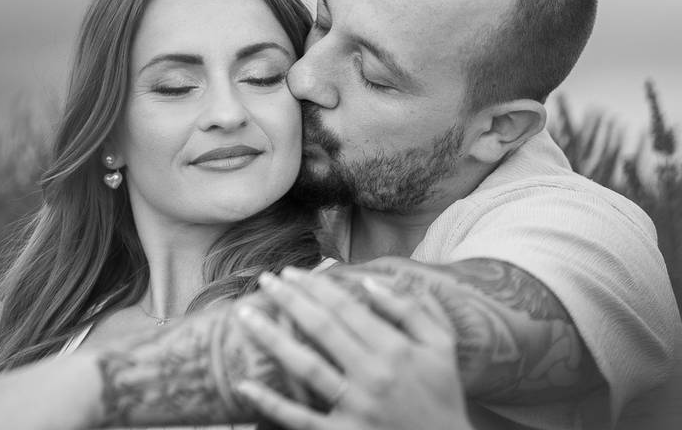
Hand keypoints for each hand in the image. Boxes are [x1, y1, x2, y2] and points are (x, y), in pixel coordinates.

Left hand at [234, 268, 472, 429]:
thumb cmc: (442, 394)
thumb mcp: (442, 346)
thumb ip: (411, 310)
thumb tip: (370, 283)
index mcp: (396, 349)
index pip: (346, 308)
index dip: (316, 286)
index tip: (292, 272)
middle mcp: (374, 375)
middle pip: (322, 329)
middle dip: (290, 300)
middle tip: (265, 280)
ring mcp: (357, 408)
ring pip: (306, 367)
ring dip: (272, 338)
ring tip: (245, 314)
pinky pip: (301, 419)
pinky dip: (272, 404)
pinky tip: (246, 385)